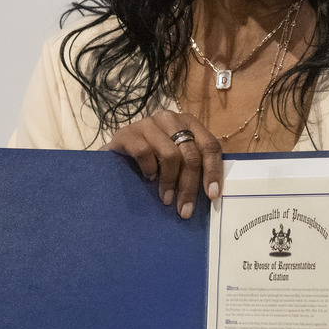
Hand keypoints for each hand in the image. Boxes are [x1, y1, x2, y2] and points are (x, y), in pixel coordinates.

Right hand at [103, 110, 222, 218]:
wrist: (115, 157)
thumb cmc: (152, 160)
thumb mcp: (177, 160)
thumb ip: (193, 167)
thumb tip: (212, 194)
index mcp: (190, 123)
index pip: (210, 146)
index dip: (213, 172)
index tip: (212, 195)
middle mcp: (171, 119)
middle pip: (191, 155)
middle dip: (189, 186)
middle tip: (185, 209)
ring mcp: (149, 123)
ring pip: (170, 155)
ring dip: (169, 182)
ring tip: (166, 199)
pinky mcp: (128, 132)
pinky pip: (144, 153)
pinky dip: (149, 169)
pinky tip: (149, 178)